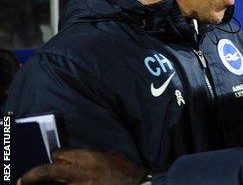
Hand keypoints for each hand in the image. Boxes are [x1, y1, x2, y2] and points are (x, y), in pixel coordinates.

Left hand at [18, 148, 145, 184]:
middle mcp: (79, 172)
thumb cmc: (125, 169)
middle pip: (49, 170)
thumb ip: (88, 155)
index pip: (59, 154)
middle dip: (35, 174)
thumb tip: (74, 157)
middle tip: (24, 180)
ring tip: (48, 182)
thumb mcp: (107, 154)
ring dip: (54, 182)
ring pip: (57, 184)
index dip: (56, 156)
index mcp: (87, 157)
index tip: (55, 158)